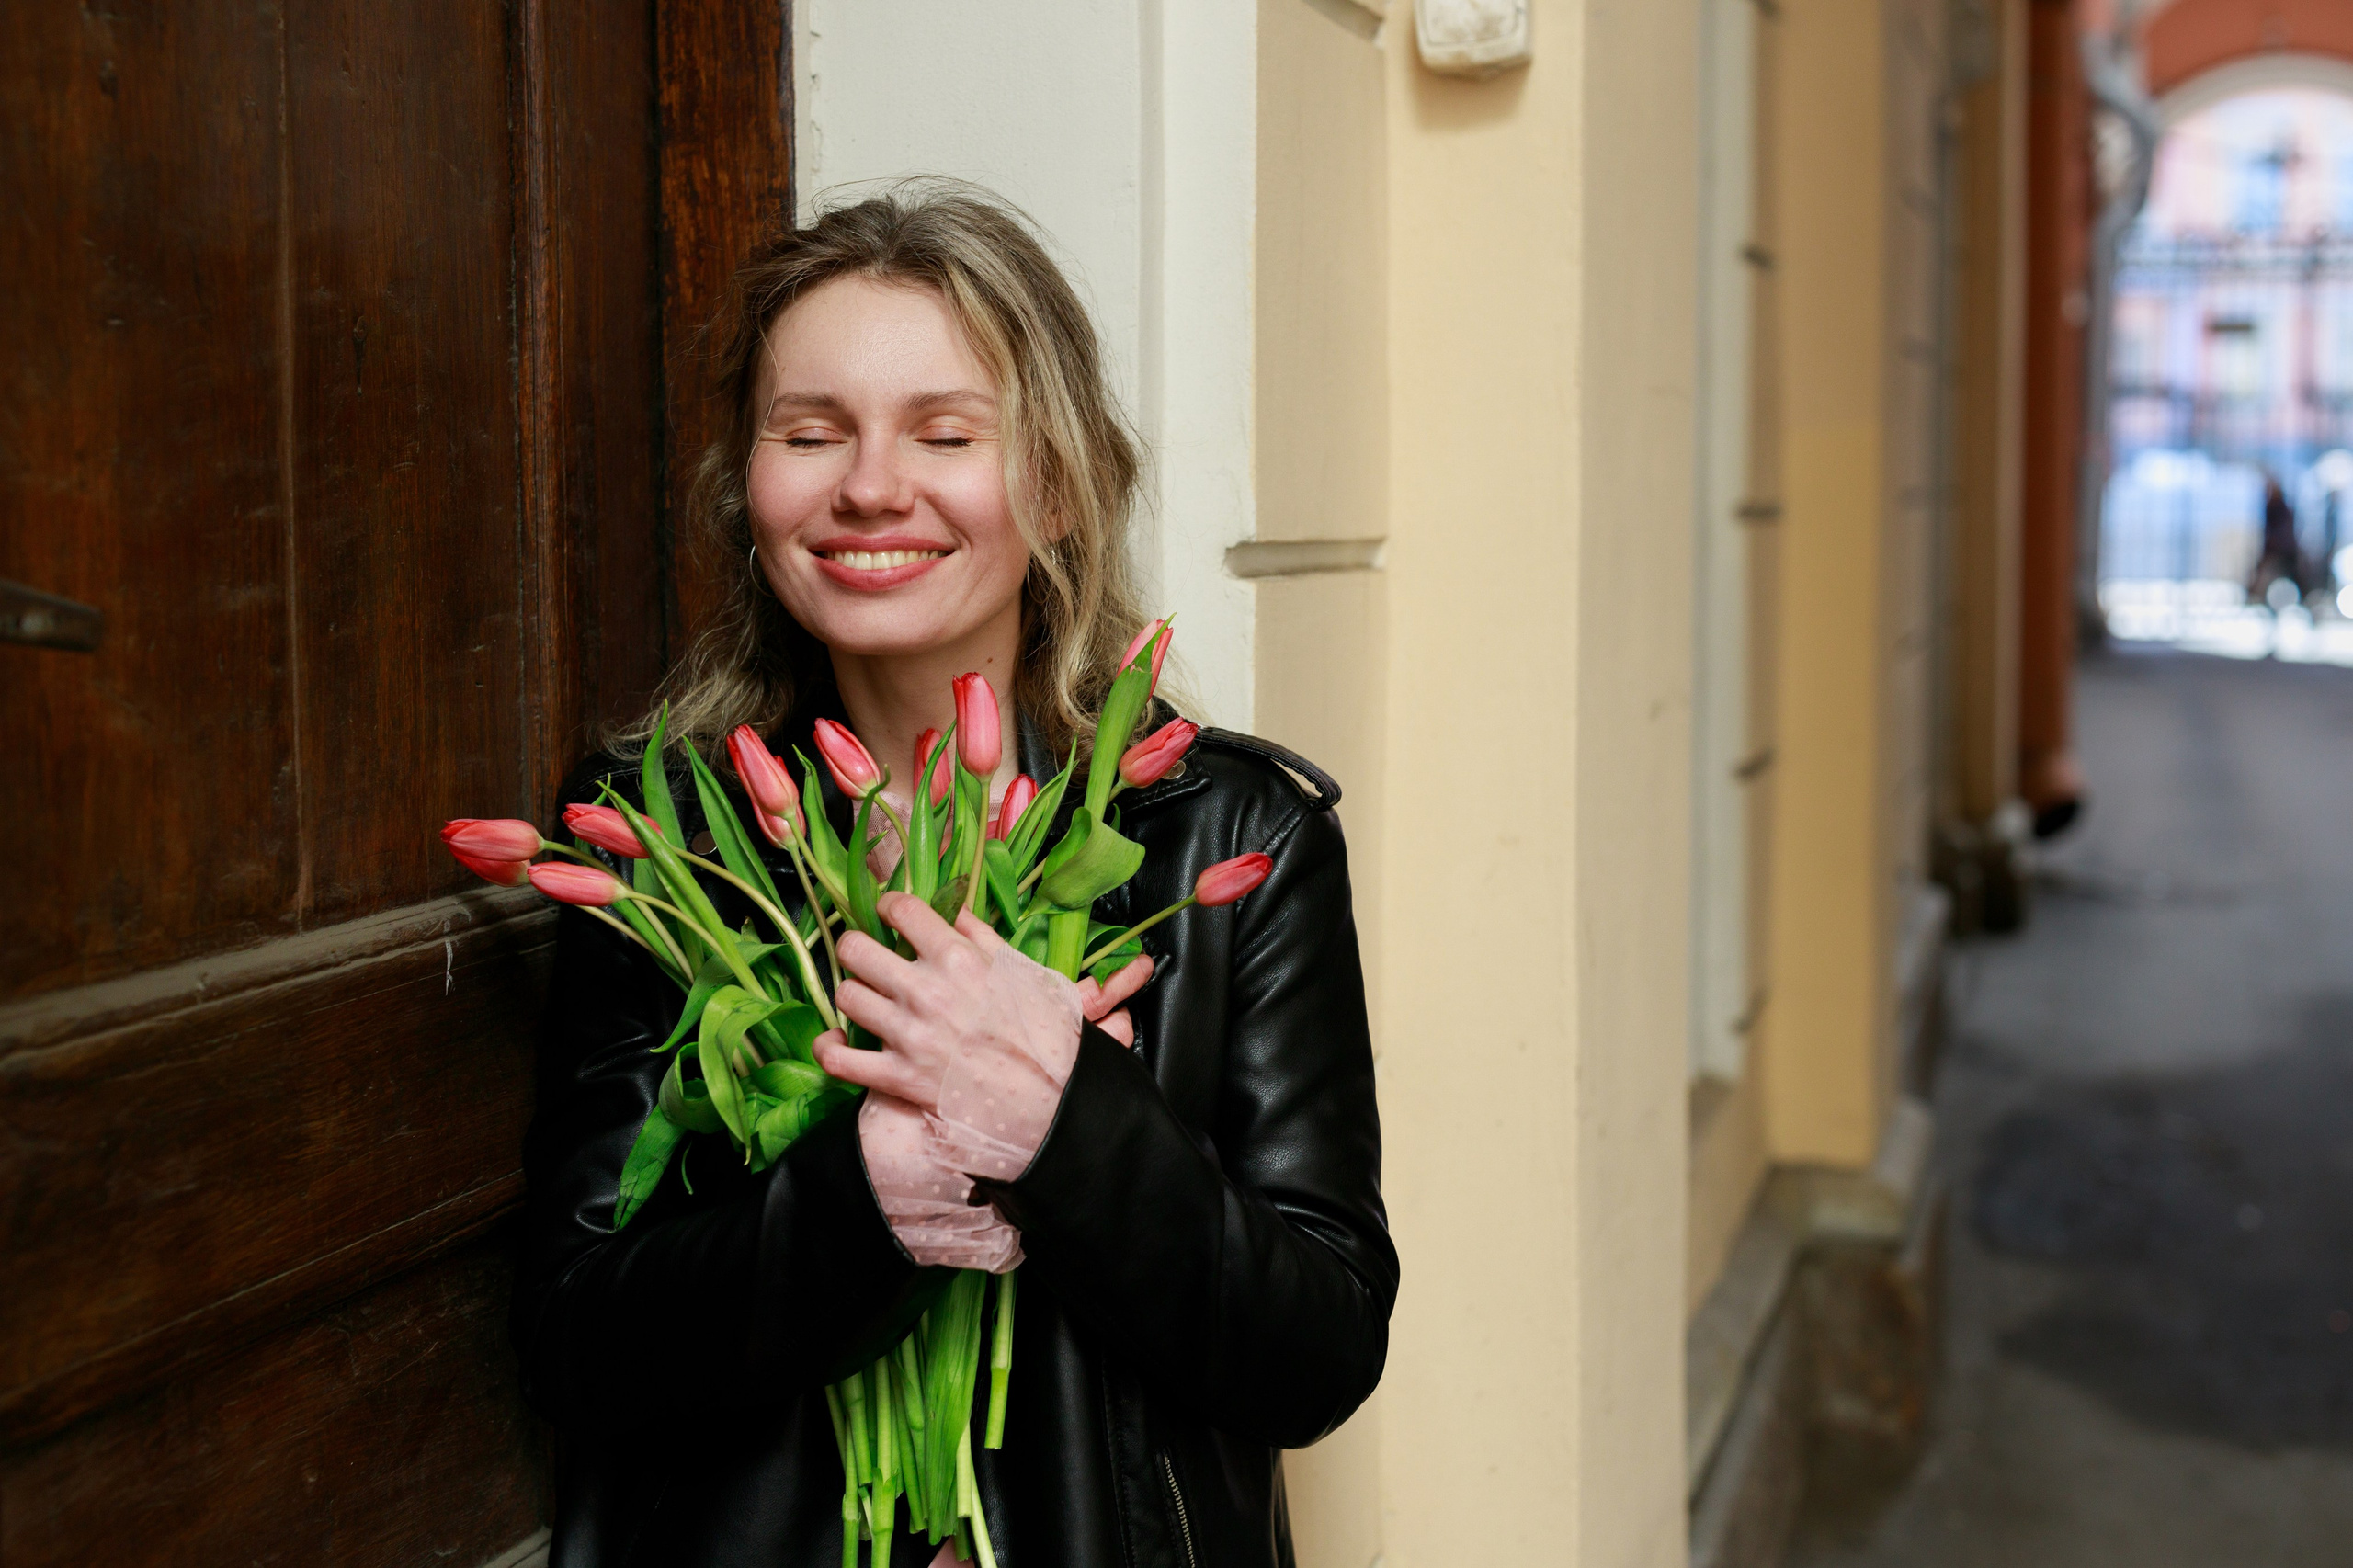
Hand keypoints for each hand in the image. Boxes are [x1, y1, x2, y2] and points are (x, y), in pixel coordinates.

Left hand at [815, 892, 1150, 1111]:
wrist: (1053, 1098)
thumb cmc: (1044, 1033)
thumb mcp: (1023, 971)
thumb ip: (982, 936)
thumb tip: (954, 910)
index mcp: (957, 958)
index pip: (900, 909)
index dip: (889, 906)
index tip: (890, 914)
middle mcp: (925, 991)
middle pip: (855, 949)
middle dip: (858, 948)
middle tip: (869, 957)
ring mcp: (907, 1035)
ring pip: (845, 995)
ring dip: (854, 994)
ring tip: (868, 1000)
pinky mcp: (897, 1077)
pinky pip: (838, 1059)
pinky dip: (830, 1049)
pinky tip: (837, 1042)